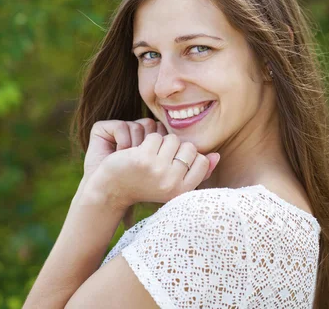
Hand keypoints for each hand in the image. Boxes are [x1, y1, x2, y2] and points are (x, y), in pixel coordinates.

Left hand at [80, 119, 219, 210]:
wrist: (112, 190)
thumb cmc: (145, 185)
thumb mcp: (173, 183)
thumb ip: (198, 172)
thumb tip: (216, 155)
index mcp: (183, 192)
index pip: (201, 161)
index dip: (188, 157)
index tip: (172, 165)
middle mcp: (173, 184)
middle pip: (188, 147)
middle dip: (175, 148)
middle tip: (158, 161)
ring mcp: (158, 171)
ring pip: (172, 139)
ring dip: (160, 143)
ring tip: (148, 158)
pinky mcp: (143, 159)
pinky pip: (155, 136)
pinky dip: (147, 141)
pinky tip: (138, 154)